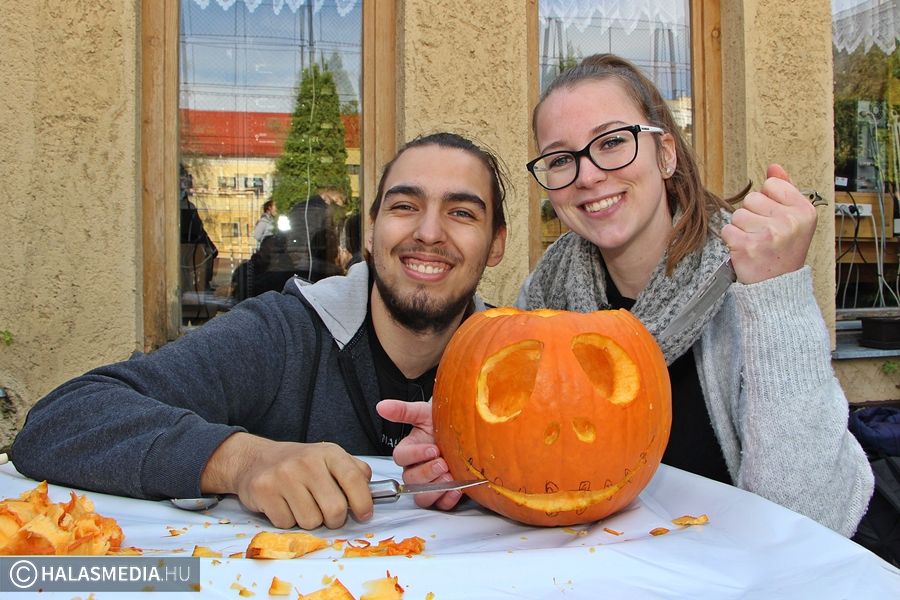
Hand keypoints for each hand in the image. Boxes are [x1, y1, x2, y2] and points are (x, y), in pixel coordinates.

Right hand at [200, 433, 372, 528]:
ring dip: (310, 521)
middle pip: (335, 509)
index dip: (363, 503)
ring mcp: (284, 476)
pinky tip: (284, 505)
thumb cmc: (298, 463)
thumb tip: (371, 490)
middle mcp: (307, 462)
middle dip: (335, 520)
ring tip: (303, 505)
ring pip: (311, 521)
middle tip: (329, 514)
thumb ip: (353, 471)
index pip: (355, 480)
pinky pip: (287, 524)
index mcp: (328, 453)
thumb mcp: (329, 458)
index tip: (364, 514)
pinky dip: (288, 521)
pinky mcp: (265, 491)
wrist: (255, 459)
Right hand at [376, 399, 461, 510]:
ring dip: (435, 489)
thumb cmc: (443, 421)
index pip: (401, 458)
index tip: (432, 449)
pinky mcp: (443, 493)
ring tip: (450, 477)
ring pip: (421, 496)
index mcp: (409, 450)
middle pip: (410, 480)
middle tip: (443, 464)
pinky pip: (440, 504)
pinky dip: (448, 499)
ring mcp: (429, 482)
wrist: (466, 430)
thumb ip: (403, 410)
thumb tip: (382, 406)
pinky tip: (458, 489)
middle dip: (427, 473)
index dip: (415, 455)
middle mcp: (416, 468)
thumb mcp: (424, 413)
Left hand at [720, 164, 817, 284]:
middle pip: (752, 199)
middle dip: (753, 215)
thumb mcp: (794, 219)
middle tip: (765, 235)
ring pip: (737, 214)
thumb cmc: (784, 250)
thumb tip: (774, 166)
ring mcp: (768, 234)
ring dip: (741, 228)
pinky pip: (727, 230)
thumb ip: (785, 190)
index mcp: (804, 211)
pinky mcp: (747, 246)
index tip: (776, 219)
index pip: (771, 184)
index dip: (768, 201)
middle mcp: (789, 221)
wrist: (777, 286)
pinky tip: (745, 250)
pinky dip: (731, 240)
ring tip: (756, 243)